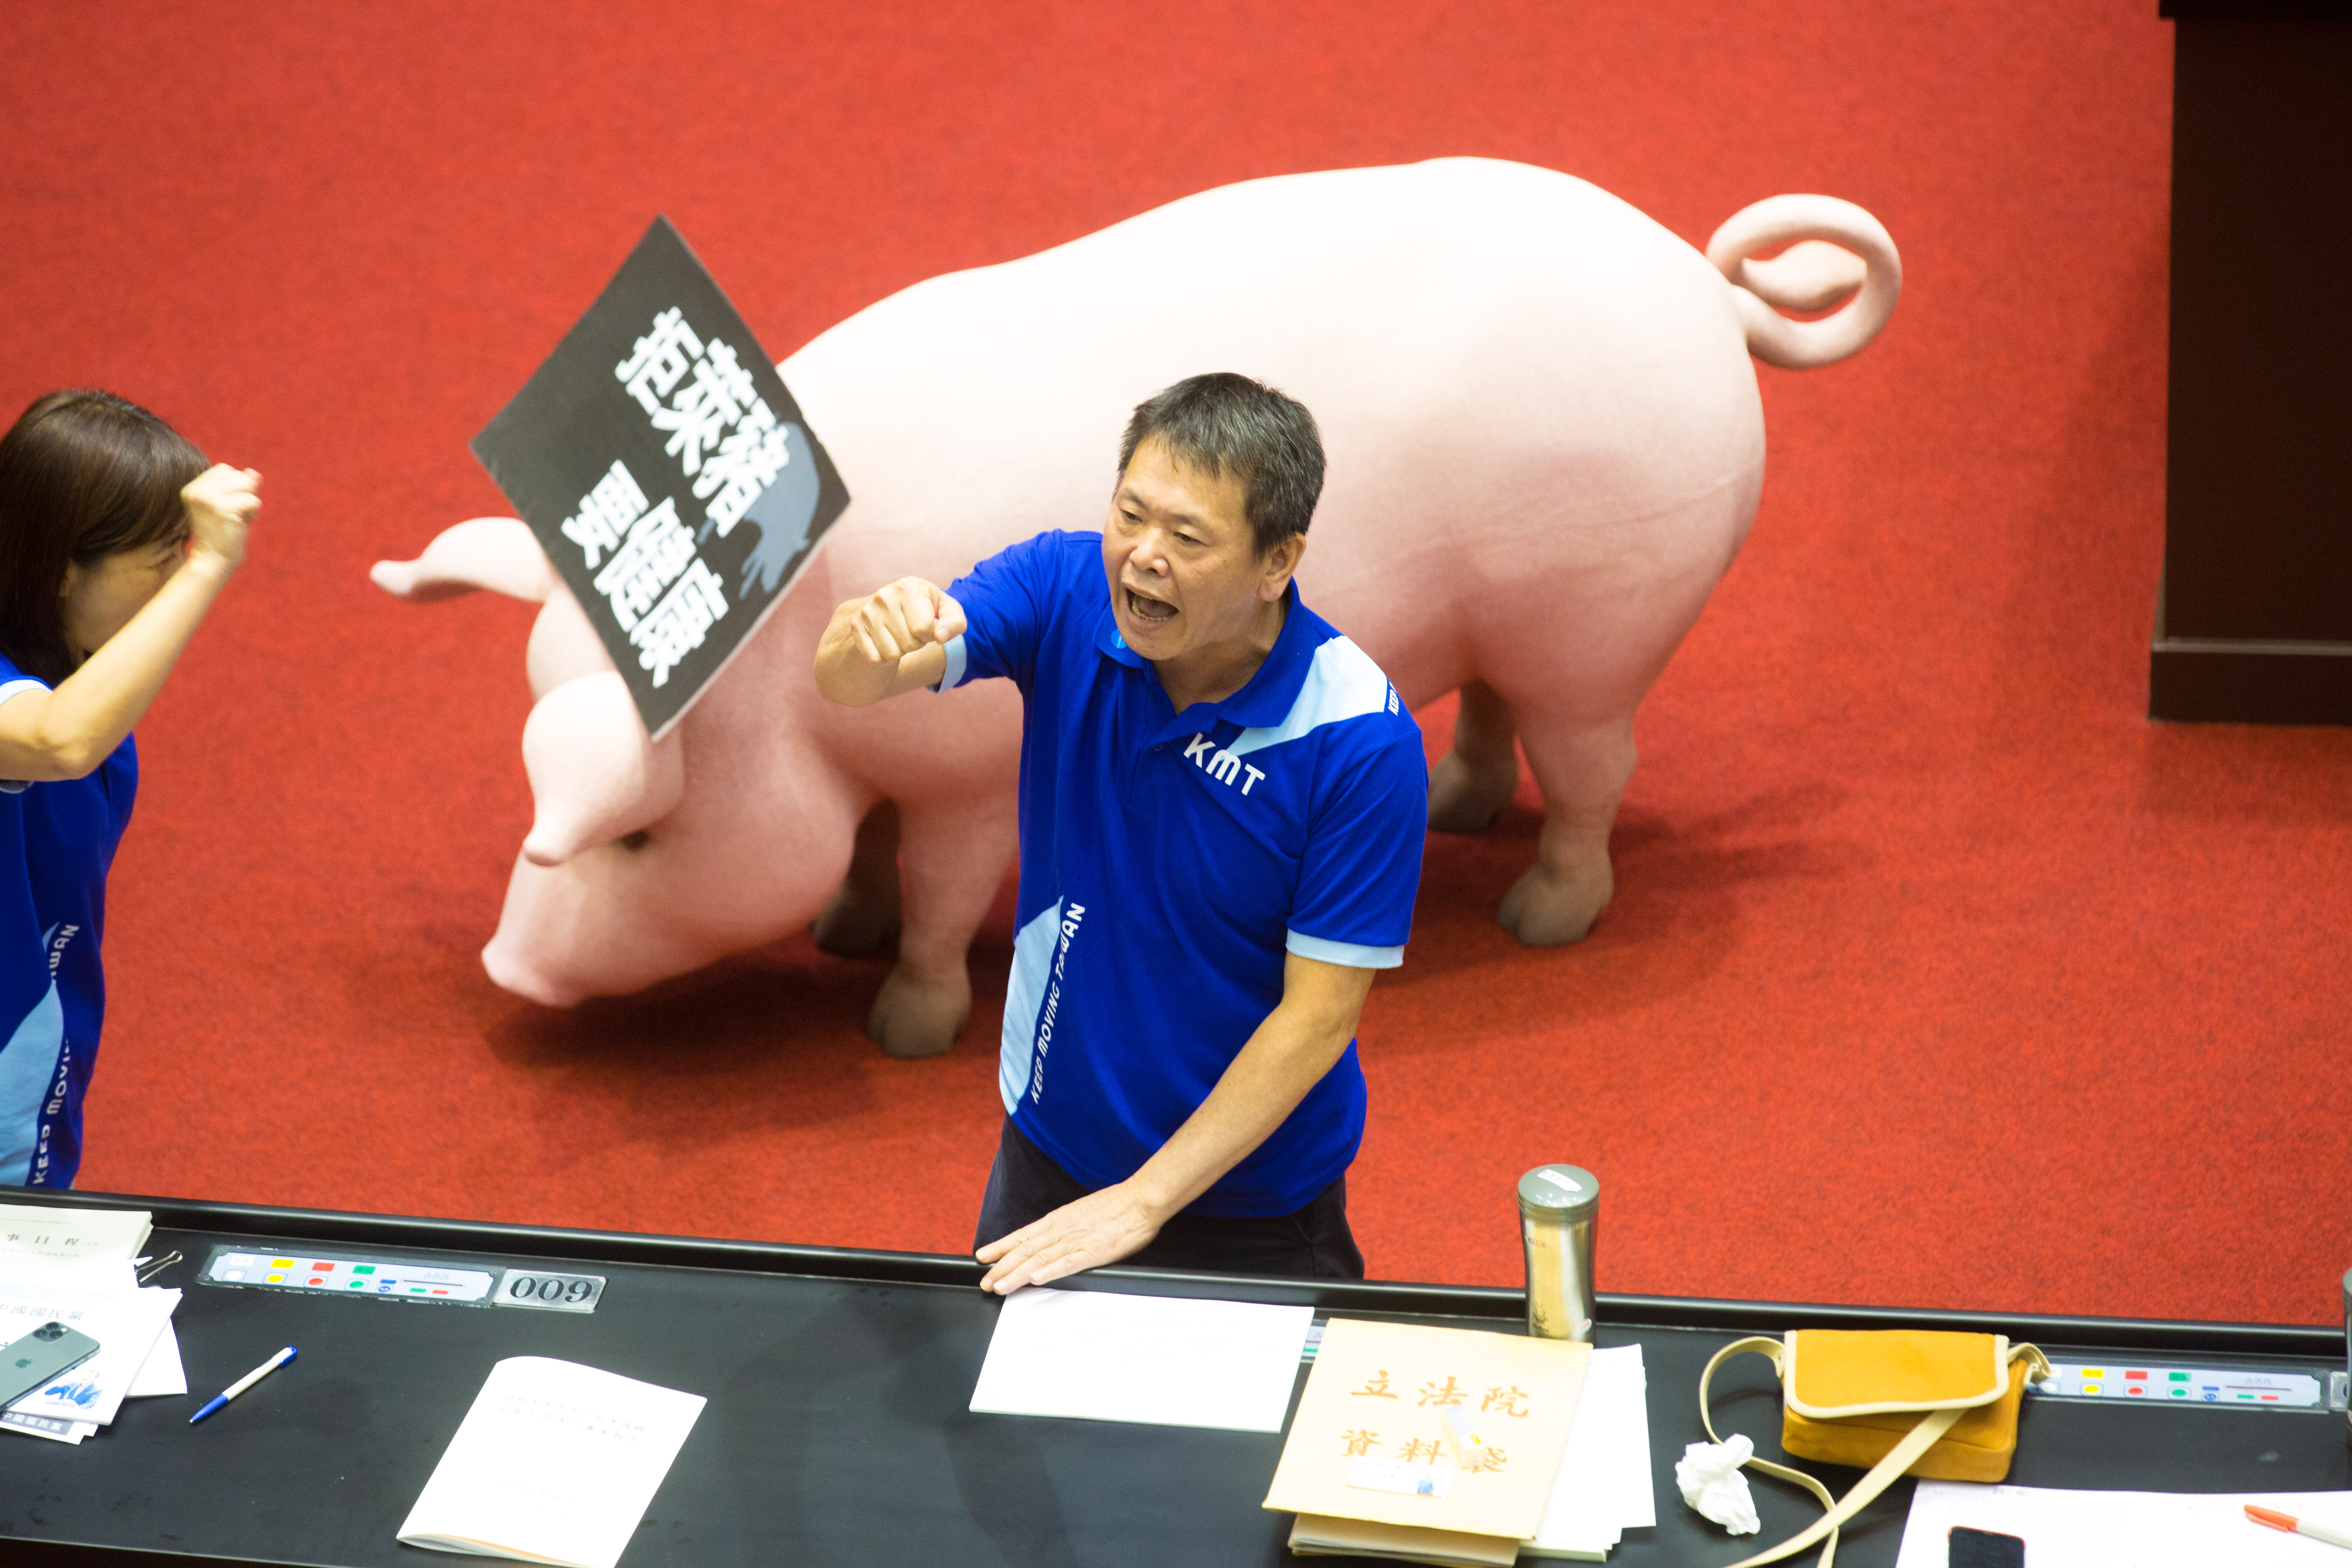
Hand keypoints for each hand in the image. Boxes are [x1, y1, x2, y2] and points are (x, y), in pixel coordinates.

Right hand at [181, 464, 261, 574]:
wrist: (212, 562)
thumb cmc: (221, 536)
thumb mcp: (229, 507)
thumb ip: (240, 488)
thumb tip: (254, 472)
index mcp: (193, 488)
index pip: (225, 469)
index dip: (236, 487)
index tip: (228, 507)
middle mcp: (197, 491)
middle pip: (238, 475)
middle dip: (245, 494)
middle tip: (234, 516)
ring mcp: (208, 498)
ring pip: (247, 485)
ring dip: (249, 504)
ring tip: (237, 520)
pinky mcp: (222, 508)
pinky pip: (253, 501)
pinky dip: (253, 514)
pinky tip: (241, 525)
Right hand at [845, 576, 964, 664]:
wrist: (893, 605)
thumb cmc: (927, 609)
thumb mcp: (948, 610)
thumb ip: (954, 622)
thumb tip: (940, 636)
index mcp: (909, 586)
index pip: (924, 628)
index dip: (930, 634)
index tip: (927, 625)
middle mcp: (885, 595)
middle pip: (908, 644)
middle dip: (915, 643)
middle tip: (912, 630)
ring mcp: (867, 611)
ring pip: (891, 653)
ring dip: (900, 651)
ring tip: (900, 633)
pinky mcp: (856, 626)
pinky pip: (875, 658)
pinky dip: (884, 657)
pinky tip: (886, 639)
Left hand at [976, 1182, 1166, 1293]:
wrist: (1139, 1200)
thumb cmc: (1115, 1207)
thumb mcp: (1081, 1214)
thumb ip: (1065, 1228)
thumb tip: (1051, 1241)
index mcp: (1058, 1220)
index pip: (1023, 1235)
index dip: (1001, 1247)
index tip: (983, 1257)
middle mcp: (1061, 1229)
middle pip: (1024, 1250)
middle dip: (1001, 1267)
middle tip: (985, 1282)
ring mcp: (1075, 1241)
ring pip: (1039, 1259)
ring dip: (1017, 1273)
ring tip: (1000, 1286)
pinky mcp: (1093, 1251)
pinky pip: (1067, 1263)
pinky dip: (1050, 1271)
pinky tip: (1035, 1279)